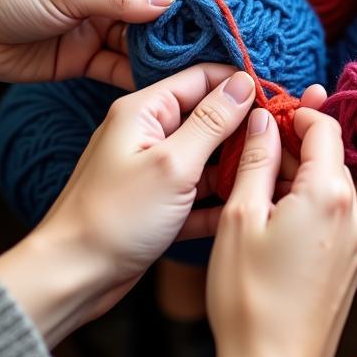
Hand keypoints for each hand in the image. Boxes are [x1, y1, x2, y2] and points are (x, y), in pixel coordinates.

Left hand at [0, 0, 226, 86]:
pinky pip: (126, 66)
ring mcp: (102, 22)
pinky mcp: (88, 56)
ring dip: (174, 50)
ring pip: (150, 36)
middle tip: (225, 38)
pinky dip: (146, 75)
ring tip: (205, 67)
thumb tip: (173, 4)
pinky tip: (168, 87)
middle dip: (194, 17)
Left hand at [0, 66, 257, 345]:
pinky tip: (251, 206)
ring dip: (238, 166)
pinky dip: (221, 199)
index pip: (201, 78)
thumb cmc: (114, 218)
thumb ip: (212, 121)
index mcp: (144, 111)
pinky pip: (198, 192)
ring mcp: (153, 169)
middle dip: (245, 128)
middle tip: (285, 141)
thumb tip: (243, 82)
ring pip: (208, 157)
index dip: (240, 84)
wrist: (71, 278)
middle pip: (209, 116)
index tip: (278, 99)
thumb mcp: (173, 164)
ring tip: (277, 175)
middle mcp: (148, 133)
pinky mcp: (158, 203)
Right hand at [208, 107, 356, 356]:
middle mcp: (354, 213)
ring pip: (331, 190)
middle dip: (297, 146)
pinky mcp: (351, 267)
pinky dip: (309, 208)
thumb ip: (257, 160)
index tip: (276, 110)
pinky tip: (278, 221)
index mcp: (330, 193)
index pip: (326, 128)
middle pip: (331, 158)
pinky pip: (333, 219)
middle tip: (259, 145)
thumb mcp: (241, 217)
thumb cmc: (249, 297)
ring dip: (301, 179)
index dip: (300, 113)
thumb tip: (265, 120)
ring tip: (261, 185)